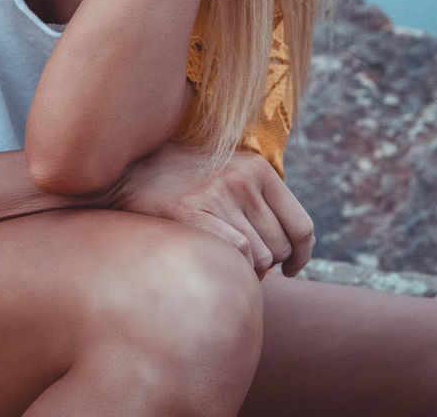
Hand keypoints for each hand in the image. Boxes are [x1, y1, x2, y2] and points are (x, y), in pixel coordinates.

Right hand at [104, 141, 314, 277]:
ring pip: (261, 258)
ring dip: (249, 269)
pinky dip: (234, 267)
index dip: (302, 255)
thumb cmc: (187, 180)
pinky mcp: (193, 212)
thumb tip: (295, 247)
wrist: (134, 170)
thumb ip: (262, 199)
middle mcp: (242, 179)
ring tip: (226, 258)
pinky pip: (237, 255)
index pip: (301, 225)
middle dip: (269, 263)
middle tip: (245, 260)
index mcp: (258, 168)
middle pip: (281, 246)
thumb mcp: (233, 173)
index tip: (292, 269)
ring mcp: (218, 195)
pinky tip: (218, 262)